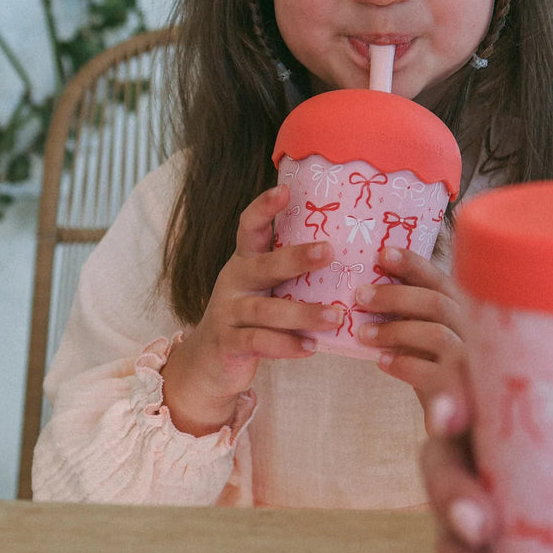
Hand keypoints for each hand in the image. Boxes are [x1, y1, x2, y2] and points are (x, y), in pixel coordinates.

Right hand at [161, 184, 340, 434]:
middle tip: (330, 251)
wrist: (208, 362)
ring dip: (303, 313)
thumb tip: (344, 250)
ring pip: (266, 310)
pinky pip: (260, 342)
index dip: (264, 208)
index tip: (286, 190)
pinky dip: (287, 345)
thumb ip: (288, 273)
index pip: (249, 228)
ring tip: (336, 316)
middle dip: (297, 258)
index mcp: (244, 261)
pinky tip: (311, 347)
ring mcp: (228, 312)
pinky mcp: (229, 343)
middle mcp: (234, 281)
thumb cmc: (249, 317)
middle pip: (264, 266)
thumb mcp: (262, 288)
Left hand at [353, 245, 462, 406]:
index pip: (438, 279)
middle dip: (395, 296)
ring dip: (394, 331)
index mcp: (462, 309)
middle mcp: (471, 329)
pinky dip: (403, 364)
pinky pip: (432, 372)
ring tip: (362, 334)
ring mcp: (470, 359)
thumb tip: (366, 287)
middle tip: (359, 296)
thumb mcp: (426, 334)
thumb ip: (410, 312)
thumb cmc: (438, 366)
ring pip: (435, 334)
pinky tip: (382, 362)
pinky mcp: (462, 390)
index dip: (412, 264)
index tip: (382, 253)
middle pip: (435, 303)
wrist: (462, 420)